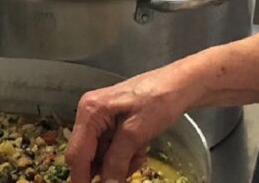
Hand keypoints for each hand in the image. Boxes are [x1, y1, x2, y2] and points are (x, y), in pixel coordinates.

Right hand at [65, 68, 198, 182]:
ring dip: (119, 163)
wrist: (181, 84)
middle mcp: (89, 114)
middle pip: (87, 155)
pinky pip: (110, 148)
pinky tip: (140, 149)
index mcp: (90, 112)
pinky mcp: (111, 123)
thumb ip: (117, 160)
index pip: (77, 153)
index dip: (81, 177)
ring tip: (140, 155)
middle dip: (106, 169)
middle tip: (130, 171)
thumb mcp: (137, 132)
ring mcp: (100, 119)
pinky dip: (124, 155)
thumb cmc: (159, 101)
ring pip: (101, 155)